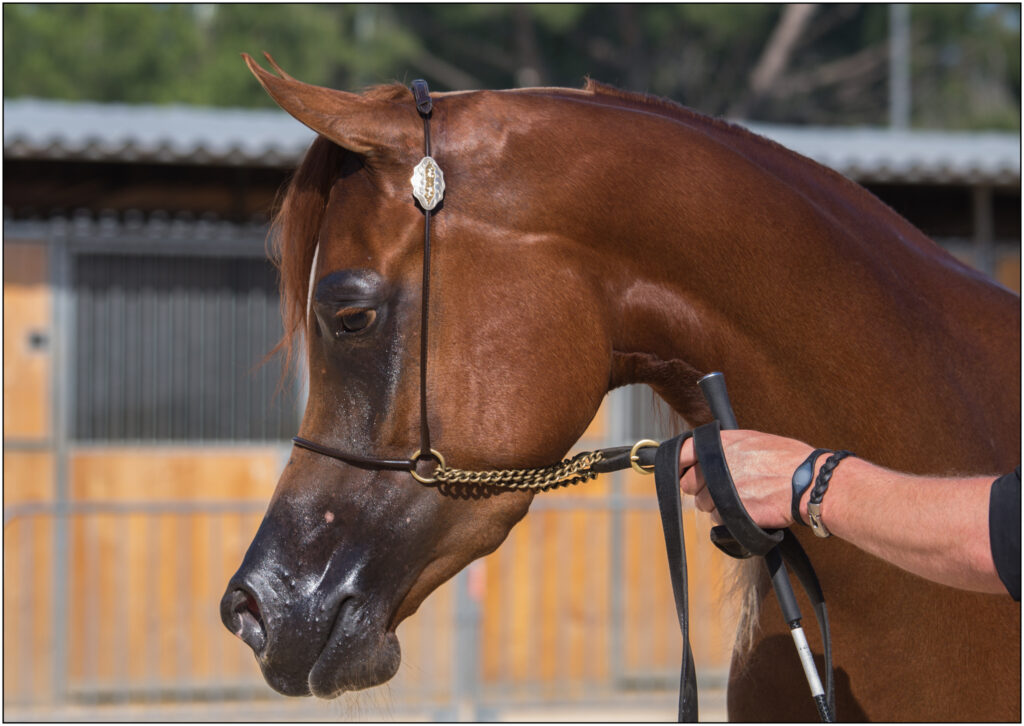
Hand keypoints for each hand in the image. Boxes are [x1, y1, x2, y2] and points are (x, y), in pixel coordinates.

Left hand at [678, 429, 815, 528]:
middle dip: (700, 488)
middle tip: (718, 488)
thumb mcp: (753, 439)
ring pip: (703, 504)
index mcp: (720, 444)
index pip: (681, 454)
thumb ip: (726, 446)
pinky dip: (729, 518)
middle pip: (688, 484)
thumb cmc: (788, 459)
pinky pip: (719, 519)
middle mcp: (715, 466)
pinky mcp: (730, 512)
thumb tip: (709, 452)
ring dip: (716, 505)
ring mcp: (721, 490)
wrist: (809, 483)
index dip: (680, 465)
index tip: (682, 471)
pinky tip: (748, 508)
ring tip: (742, 497)